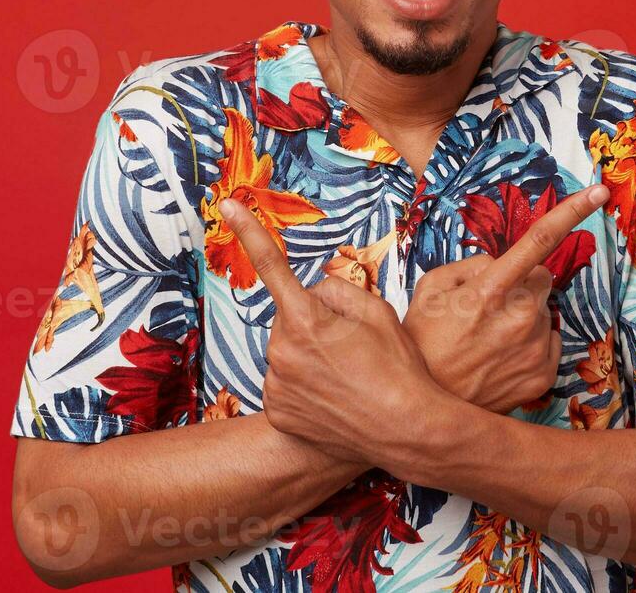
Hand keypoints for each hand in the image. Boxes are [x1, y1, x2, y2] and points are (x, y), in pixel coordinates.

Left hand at [217, 197, 439, 466]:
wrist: (408, 430)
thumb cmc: (398, 368)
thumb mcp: (378, 311)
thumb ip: (337, 291)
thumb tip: (312, 294)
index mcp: (305, 320)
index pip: (272, 265)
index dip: (250, 231)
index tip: (227, 205)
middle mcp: (281, 351)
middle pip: (292, 318)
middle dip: (314, 323)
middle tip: (353, 349)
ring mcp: (275, 385)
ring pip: (288, 351)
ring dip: (309, 356)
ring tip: (348, 378)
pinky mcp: (277, 410)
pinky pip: (285, 382)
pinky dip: (305, 385)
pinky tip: (334, 398)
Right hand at [403, 183, 610, 412]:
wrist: (428, 407)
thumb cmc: (423, 341)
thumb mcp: (429, 289)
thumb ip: (469, 264)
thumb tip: (499, 262)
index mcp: (490, 290)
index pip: (538, 241)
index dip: (571, 212)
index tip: (599, 193)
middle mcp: (520, 317)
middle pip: (543, 278)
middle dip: (523, 283)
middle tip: (488, 307)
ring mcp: (535, 348)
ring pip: (543, 312)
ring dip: (524, 316)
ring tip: (488, 338)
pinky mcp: (544, 374)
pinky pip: (550, 341)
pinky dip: (531, 343)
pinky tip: (501, 356)